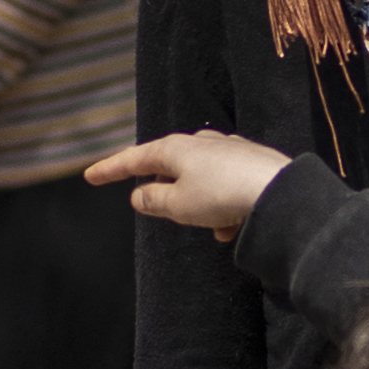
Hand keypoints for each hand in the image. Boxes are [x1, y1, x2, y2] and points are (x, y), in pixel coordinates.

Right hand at [87, 130, 289, 240]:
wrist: (277, 192)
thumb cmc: (223, 195)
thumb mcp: (177, 205)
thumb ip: (152, 200)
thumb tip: (139, 194)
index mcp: (175, 149)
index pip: (134, 158)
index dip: (110, 169)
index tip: (91, 176)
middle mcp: (201, 143)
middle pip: (170, 167)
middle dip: (168, 192)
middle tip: (167, 209)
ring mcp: (228, 150)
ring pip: (201, 182)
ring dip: (201, 207)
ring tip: (214, 226)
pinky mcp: (250, 163)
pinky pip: (226, 189)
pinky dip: (223, 208)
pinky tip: (233, 226)